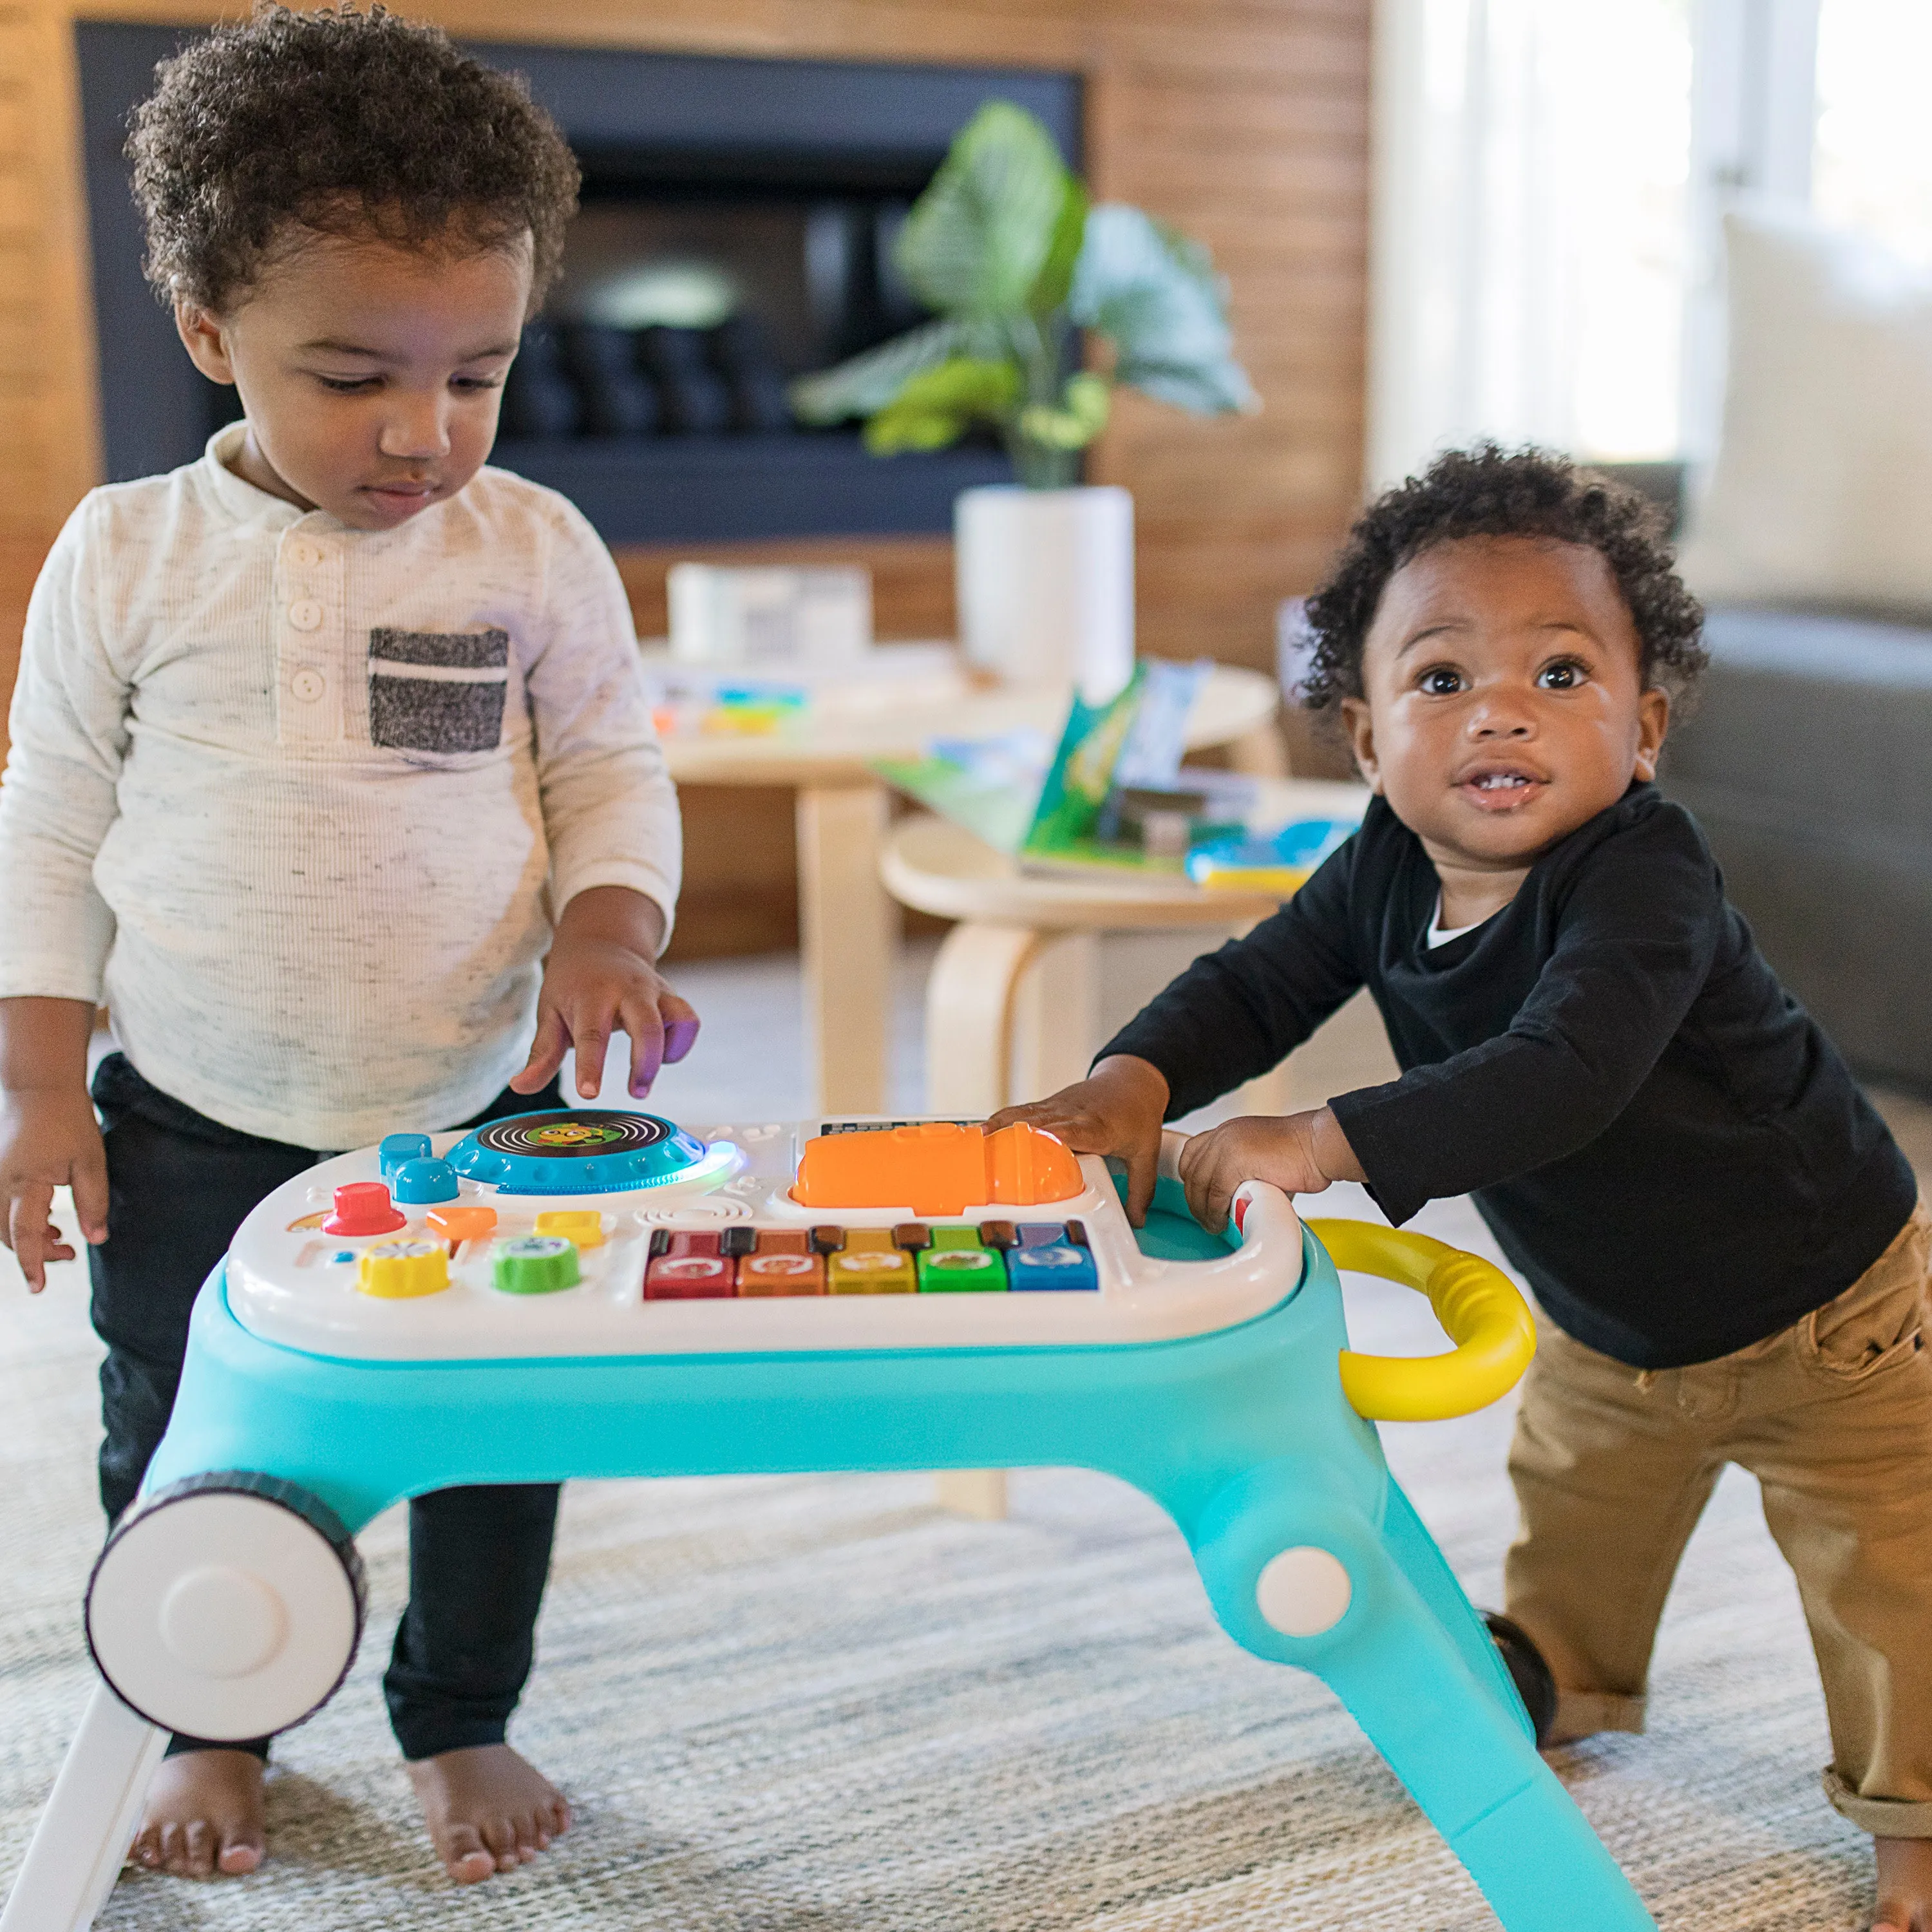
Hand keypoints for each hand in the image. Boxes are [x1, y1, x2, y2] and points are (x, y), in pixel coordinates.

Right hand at [1, 1085, 108, 1293]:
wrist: (40, 1089)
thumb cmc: (69, 1122)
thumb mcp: (91, 1162)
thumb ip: (92, 1202)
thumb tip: (95, 1240)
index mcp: (25, 1183)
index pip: (24, 1235)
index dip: (32, 1263)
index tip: (39, 1287)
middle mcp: (0, 1184)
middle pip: (8, 1235)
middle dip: (35, 1252)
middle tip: (69, 1255)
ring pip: (2, 1224)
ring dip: (28, 1238)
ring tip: (63, 1241)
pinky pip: (1, 1209)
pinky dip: (21, 1222)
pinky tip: (48, 1223)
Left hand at [512, 887, 699, 1101]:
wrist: (602, 940)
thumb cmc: (571, 983)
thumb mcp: (549, 1012)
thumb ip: (541, 1054)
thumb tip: (520, 1087)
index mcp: (591, 996)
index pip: (592, 1035)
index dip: (591, 1066)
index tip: (589, 1093)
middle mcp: (627, 990)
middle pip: (647, 1027)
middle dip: (645, 1064)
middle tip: (636, 1092)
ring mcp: (654, 991)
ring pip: (678, 1019)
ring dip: (668, 1053)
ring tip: (646, 1079)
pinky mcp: (671, 996)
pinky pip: (688, 1021)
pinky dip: (680, 1043)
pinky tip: (661, 1055)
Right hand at [985, 1055, 1169, 1224]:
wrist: (1132, 1081)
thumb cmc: (1137, 1115)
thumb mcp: (1146, 1153)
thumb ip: (1141, 1190)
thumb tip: (1136, 1221)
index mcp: (1098, 1126)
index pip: (1073, 1131)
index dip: (1052, 1137)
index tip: (1032, 1146)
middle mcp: (1073, 1114)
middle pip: (1040, 1123)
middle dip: (1015, 1136)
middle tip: (989, 1152)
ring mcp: (1057, 1107)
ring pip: (1025, 1114)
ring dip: (1001, 1126)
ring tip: (976, 1143)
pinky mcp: (1048, 1106)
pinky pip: (1022, 1112)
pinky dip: (1001, 1121)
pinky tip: (982, 1133)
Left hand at [1175, 1106, 1362, 1234]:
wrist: (1320, 1146)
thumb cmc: (1302, 1156)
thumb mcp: (1261, 1157)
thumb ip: (1242, 1172)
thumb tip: (1232, 1200)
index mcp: (1228, 1131)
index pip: (1192, 1153)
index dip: (1192, 1180)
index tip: (1200, 1199)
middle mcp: (1223, 1134)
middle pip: (1191, 1170)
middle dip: (1195, 1199)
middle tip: (1207, 1219)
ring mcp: (1226, 1146)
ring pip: (1199, 1184)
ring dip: (1204, 1210)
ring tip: (1215, 1225)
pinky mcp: (1234, 1161)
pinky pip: (1215, 1194)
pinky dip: (1216, 1212)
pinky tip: (1224, 1222)